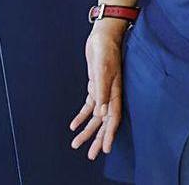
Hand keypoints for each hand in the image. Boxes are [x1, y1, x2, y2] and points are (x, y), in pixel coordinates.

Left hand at [69, 20, 126, 159]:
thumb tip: (102, 114)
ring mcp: (103, 90)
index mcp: (115, 91)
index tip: (106, 149)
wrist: (104, 34)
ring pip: (96, 116)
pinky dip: (82, 116)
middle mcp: (110, 94)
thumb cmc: (106, 49)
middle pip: (105, 122)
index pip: (113, 118)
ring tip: (76, 144)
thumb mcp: (103, 69)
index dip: (110, 134)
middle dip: (98, 138)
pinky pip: (89, 105)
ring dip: (88, 130)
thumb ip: (103, 91)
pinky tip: (73, 125)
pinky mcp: (96, 85)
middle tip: (91, 155)